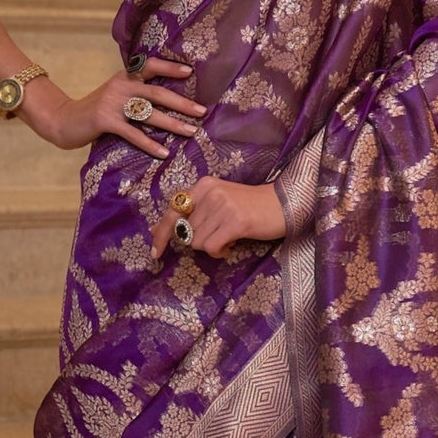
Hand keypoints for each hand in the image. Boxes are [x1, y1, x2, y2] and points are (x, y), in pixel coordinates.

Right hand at [31, 55, 206, 157]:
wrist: (65, 120)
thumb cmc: (96, 111)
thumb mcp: (115, 95)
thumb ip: (135, 93)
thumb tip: (166, 101)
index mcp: (124, 77)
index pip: (150, 66)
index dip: (170, 68)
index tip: (190, 72)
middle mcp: (120, 86)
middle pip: (156, 93)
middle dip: (181, 103)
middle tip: (202, 111)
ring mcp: (112, 103)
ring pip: (149, 114)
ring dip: (172, 124)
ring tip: (191, 132)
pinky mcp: (105, 121)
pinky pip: (133, 134)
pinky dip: (150, 144)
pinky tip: (164, 152)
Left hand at [150, 177, 287, 260]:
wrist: (282, 205)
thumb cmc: (249, 206)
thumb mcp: (218, 201)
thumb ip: (192, 212)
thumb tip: (157, 230)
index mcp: (203, 185)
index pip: (172, 210)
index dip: (161, 233)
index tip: (155, 252)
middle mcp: (211, 192)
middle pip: (186, 232)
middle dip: (199, 240)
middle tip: (218, 236)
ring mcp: (223, 206)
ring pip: (197, 242)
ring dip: (211, 246)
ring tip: (228, 238)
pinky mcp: (235, 222)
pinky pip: (212, 247)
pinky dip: (219, 252)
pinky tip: (231, 245)